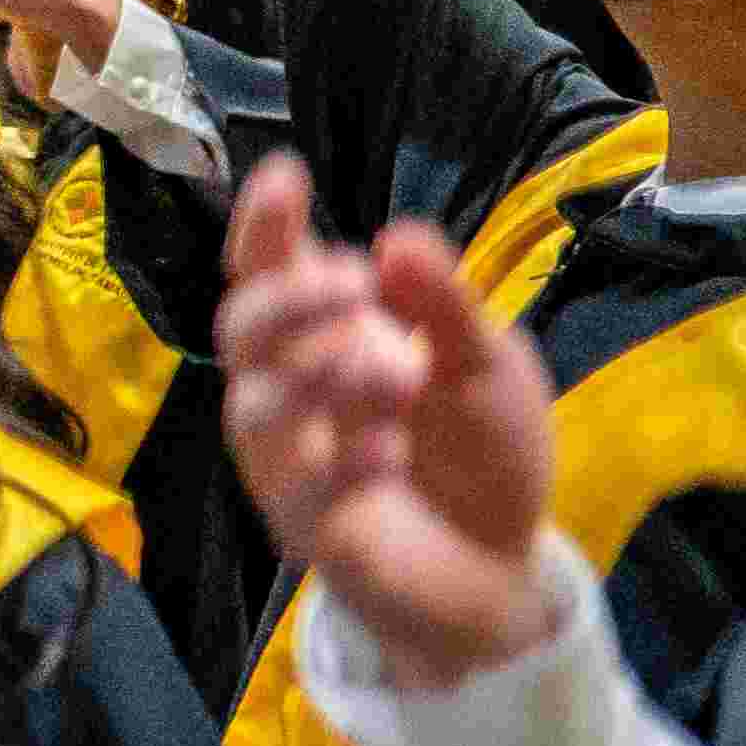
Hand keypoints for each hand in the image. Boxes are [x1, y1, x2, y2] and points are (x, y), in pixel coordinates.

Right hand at [216, 160, 567, 689]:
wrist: (505, 568)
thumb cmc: (483, 453)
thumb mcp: (491, 367)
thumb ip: (447, 307)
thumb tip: (397, 237)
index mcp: (330, 335)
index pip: (274, 269)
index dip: (265, 223)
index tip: (285, 176)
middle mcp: (293, 389)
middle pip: (240, 328)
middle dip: (287, 298)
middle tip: (356, 286)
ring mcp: (292, 462)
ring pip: (256, 408)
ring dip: (318, 379)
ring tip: (401, 380)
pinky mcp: (311, 529)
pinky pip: (300, 491)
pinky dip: (342, 463)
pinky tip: (392, 451)